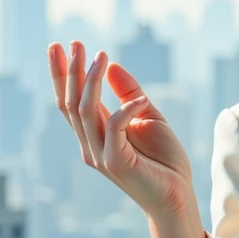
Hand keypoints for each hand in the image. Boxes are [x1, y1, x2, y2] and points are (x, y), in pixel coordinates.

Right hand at [48, 40, 199, 227]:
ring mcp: (100, 155)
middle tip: (74, 43)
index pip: (71, 101)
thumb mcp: (148, 116)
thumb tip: (111, 65)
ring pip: (85, 111)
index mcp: (96, 134)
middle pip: (71, 103)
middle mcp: (91, 145)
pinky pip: (114, 128)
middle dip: (71, 71)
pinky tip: (141, 99)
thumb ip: (129, 93)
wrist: (178, 195)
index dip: (64, 74)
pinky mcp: (116, 163)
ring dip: (91, 81)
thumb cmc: (164, 159)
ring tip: (101, 56)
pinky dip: (126, 109)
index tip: (61, 46)